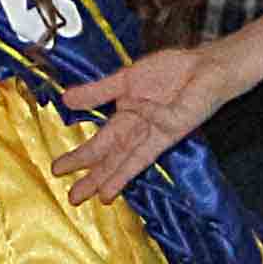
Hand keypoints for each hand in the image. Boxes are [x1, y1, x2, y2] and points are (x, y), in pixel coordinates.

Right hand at [55, 45, 238, 202]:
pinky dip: (146, 110)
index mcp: (128, 121)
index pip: (101, 144)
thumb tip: (65, 99)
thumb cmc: (170, 73)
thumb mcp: (126, 79)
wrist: (205, 66)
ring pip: (134, 158)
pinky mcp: (177, 124)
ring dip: (118, 176)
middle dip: (94, 177)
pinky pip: (158, 118)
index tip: (57, 169)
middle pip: (114, 159)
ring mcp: (160, 132)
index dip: (80, 158)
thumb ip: (98, 91)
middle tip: (73, 197)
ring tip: (101, 195)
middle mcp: (142, 133)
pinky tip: (130, 105)